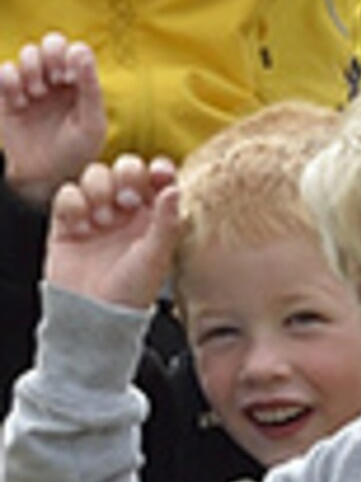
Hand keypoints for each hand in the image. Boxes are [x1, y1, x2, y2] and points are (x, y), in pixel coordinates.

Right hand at [0, 33, 106, 208]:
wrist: (46, 176)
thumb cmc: (77, 151)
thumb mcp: (92, 122)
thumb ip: (90, 87)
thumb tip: (81, 50)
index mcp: (82, 83)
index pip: (75, 49)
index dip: (71, 56)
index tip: (70, 79)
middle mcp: (57, 79)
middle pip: (50, 43)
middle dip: (51, 56)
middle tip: (56, 80)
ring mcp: (32, 86)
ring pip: (28, 53)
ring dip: (33, 70)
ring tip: (38, 95)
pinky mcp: (7, 96)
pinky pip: (4, 71)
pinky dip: (10, 81)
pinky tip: (20, 103)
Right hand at [46, 156, 178, 311]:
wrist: (94, 313)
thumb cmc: (132, 290)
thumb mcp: (157, 256)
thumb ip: (167, 221)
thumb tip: (174, 189)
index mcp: (153, 213)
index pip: (157, 176)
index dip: (158, 168)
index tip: (159, 172)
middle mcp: (126, 208)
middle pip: (125, 168)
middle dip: (126, 176)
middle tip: (127, 201)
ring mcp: (96, 212)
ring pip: (95, 174)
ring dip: (98, 190)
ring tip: (102, 221)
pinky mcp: (67, 221)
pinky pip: (67, 193)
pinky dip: (72, 204)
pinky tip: (80, 227)